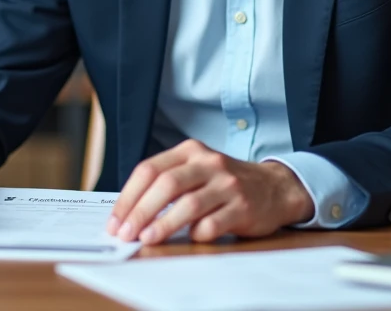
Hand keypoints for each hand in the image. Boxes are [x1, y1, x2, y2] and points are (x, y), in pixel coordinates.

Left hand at [106, 139, 313, 243]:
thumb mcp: (196, 171)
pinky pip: (214, 222)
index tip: (115, 221)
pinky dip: (197, 233)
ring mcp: (227, 183)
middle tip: (125, 233)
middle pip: (166, 184)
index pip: (149, 169)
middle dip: (141, 211)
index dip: (128, 197)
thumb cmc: (224, 183)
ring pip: (189, 203)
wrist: (274, 188)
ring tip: (148, 239)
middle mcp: (208, 162)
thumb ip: (167, 184)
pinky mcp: (243, 206)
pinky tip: (190, 239)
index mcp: (190, 151)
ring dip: (164, 224)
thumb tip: (128, 216)